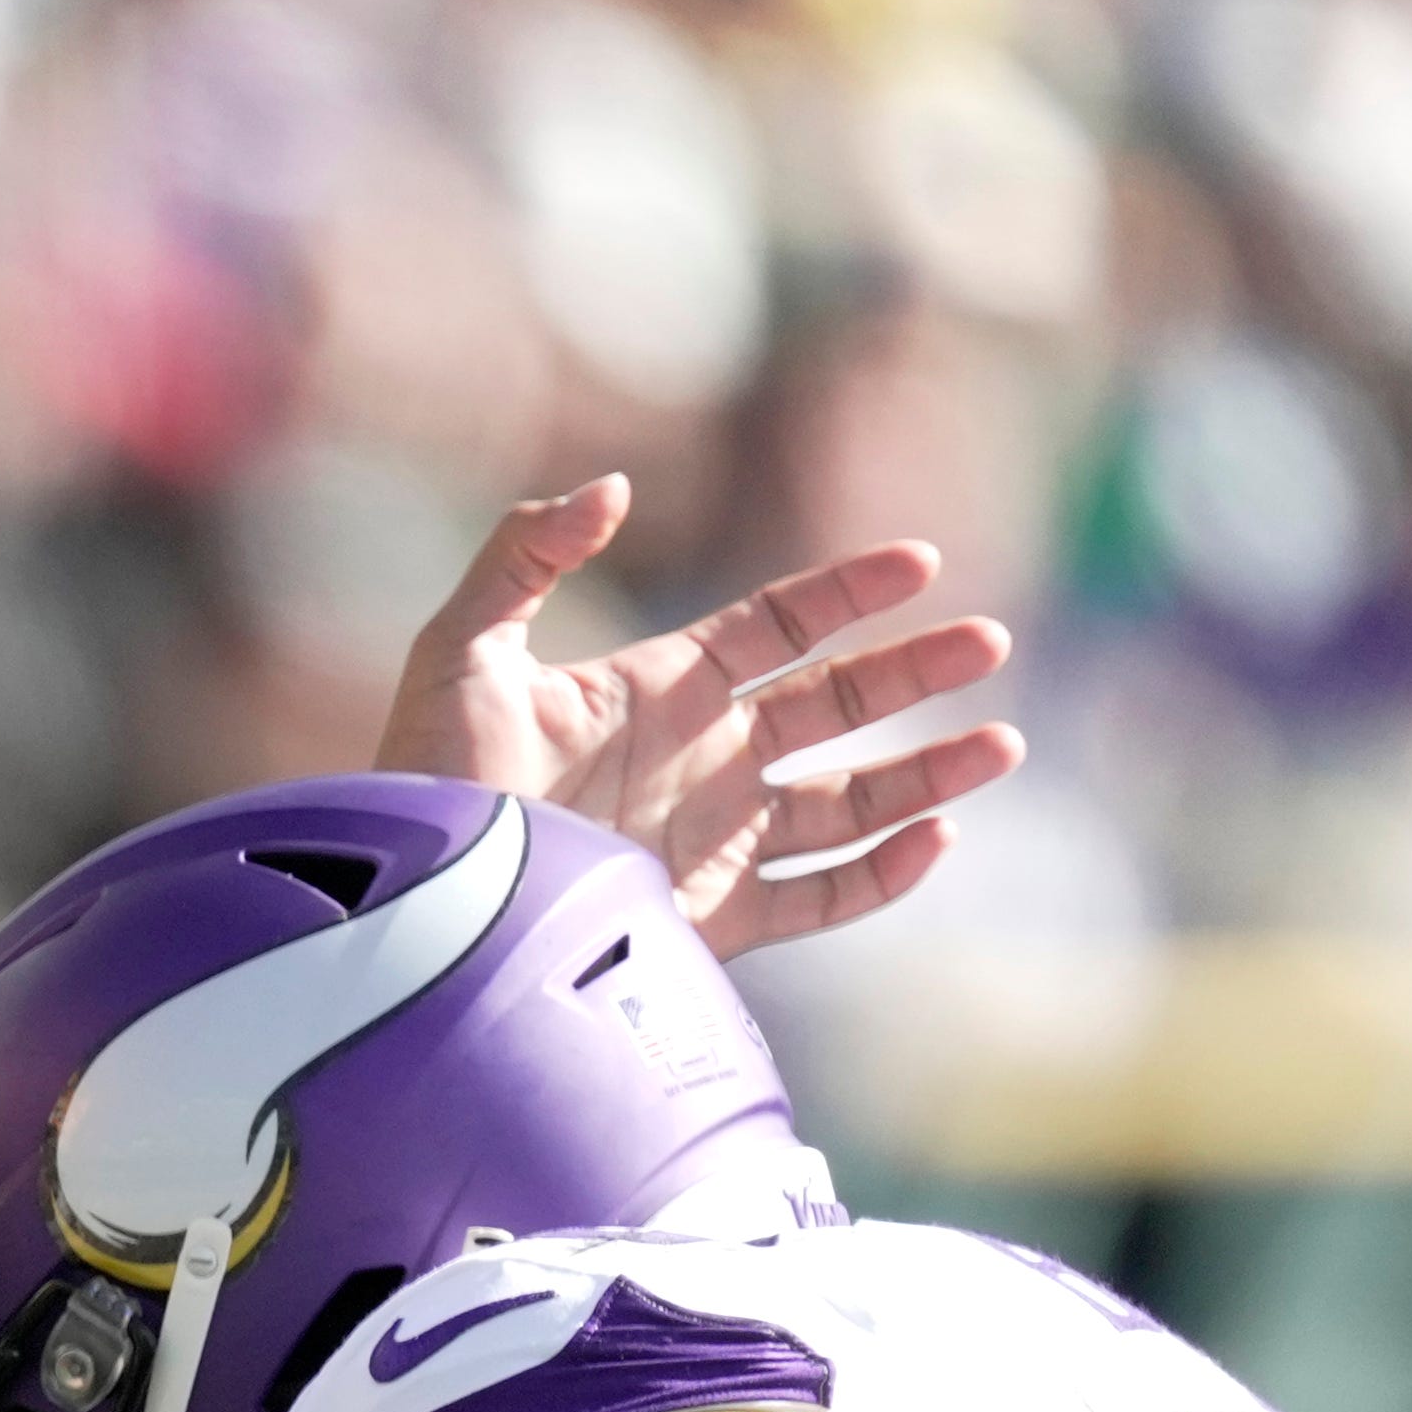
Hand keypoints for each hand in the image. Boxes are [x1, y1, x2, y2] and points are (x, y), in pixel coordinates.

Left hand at [381, 476, 1022, 958]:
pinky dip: (879, 876)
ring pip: (847, 802)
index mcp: (660, 690)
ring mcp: (713, 843)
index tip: (919, 565)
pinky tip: (934, 838)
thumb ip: (525, 554)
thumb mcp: (461, 649)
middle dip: (915, 672)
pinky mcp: (710, 923)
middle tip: (990, 642)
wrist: (411, 906)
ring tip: (999, 743)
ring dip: (925, 772)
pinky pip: (816, 898)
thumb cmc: (424, 778)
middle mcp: (702, 762)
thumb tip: (611, 487)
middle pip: (835, 705)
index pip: (778, 628)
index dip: (848, 592)